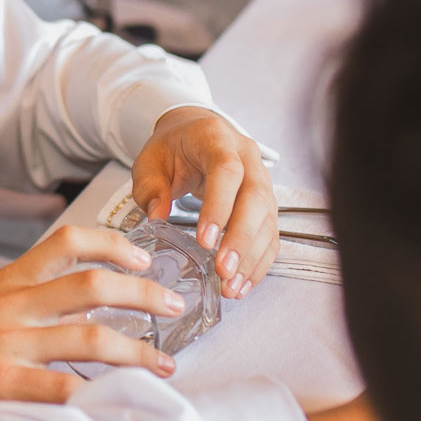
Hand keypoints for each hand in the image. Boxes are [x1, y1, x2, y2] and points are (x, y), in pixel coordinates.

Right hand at [0, 223, 184, 420]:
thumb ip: (20, 300)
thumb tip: (73, 305)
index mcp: (6, 283)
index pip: (67, 243)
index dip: (114, 243)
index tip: (144, 253)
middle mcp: (12, 307)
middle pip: (94, 285)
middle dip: (145, 292)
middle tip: (175, 304)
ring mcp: (7, 345)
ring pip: (90, 337)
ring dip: (138, 351)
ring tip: (165, 364)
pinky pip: (59, 388)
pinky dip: (94, 396)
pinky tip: (118, 403)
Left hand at [131, 105, 275, 300]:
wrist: (194, 134)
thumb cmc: (172, 148)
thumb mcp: (149, 161)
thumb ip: (150, 188)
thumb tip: (157, 218)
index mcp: (217, 139)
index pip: (227, 171)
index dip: (219, 206)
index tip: (204, 240)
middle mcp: (248, 158)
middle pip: (256, 198)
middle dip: (241, 239)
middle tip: (223, 271)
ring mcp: (262, 181)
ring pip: (268, 220)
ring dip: (252, 257)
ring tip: (232, 286)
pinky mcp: (266, 204)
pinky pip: (270, 234)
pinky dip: (259, 261)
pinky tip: (243, 284)